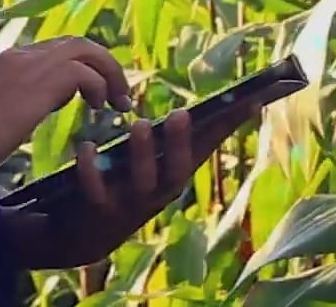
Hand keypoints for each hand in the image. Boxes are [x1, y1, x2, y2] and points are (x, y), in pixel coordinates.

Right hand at [0, 36, 133, 170]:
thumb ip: (14, 105)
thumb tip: (29, 111)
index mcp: (10, 62)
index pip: (57, 50)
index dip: (83, 68)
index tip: (96, 94)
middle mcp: (21, 56)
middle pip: (77, 42)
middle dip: (105, 64)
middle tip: (120, 95)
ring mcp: (29, 66)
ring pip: (85, 50)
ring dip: (109, 74)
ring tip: (119, 103)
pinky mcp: (37, 84)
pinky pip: (83, 72)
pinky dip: (98, 86)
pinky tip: (97, 108)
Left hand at [3, 91, 271, 269]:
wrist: (88, 234)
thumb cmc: (130, 186)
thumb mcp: (159, 164)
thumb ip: (182, 137)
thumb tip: (224, 102)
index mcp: (175, 178)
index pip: (207, 150)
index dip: (228, 127)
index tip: (248, 100)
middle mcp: (157, 195)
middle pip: (177, 173)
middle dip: (180, 145)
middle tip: (180, 113)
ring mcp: (129, 204)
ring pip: (141, 183)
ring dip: (142, 153)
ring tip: (139, 124)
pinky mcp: (98, 211)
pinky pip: (95, 192)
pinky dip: (91, 170)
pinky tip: (87, 147)